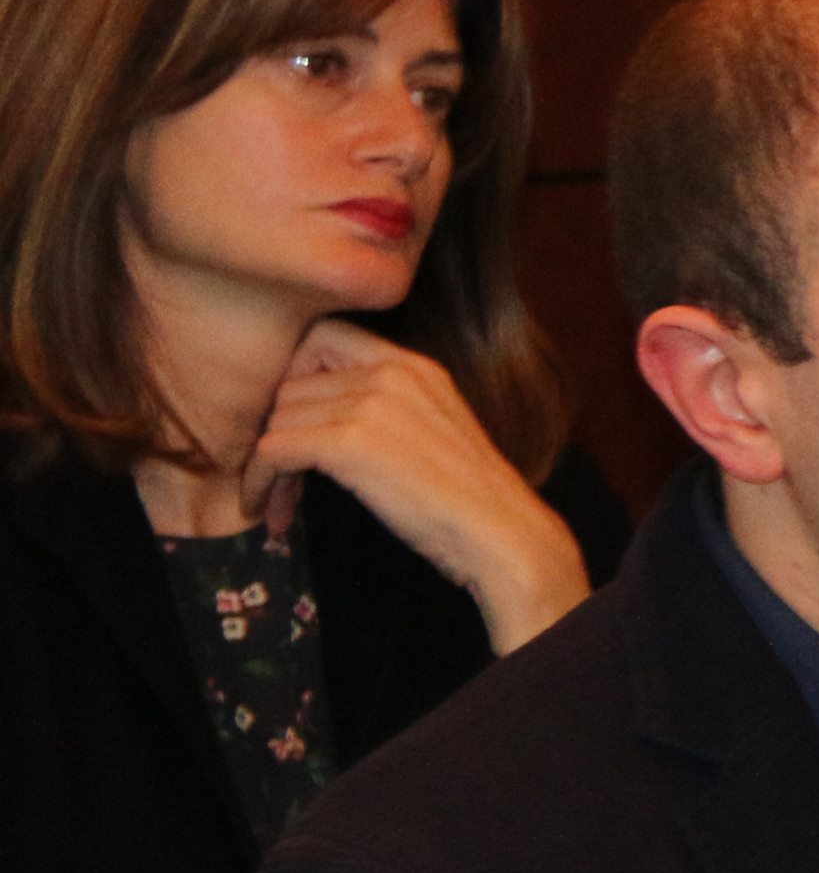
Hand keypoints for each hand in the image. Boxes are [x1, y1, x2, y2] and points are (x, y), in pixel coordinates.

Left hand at [241, 321, 589, 653]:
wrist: (503, 535)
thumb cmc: (474, 500)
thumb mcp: (437, 428)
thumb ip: (390, 406)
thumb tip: (322, 419)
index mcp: (414, 365)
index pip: (323, 337)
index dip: (297, 377)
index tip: (300, 423)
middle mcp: (390, 371)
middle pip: (290, 385)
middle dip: (277, 431)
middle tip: (281, 477)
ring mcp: (369, 404)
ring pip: (277, 420)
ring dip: (267, 465)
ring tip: (276, 502)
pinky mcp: (350, 444)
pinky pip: (273, 450)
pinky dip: (260, 481)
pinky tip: (268, 510)